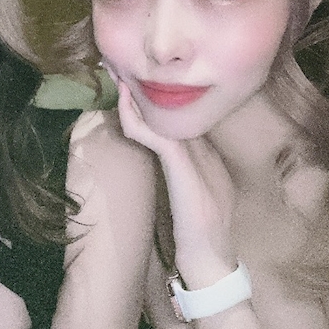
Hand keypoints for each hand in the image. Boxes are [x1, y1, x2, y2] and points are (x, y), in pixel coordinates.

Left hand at [107, 67, 235, 284]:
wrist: (210, 260)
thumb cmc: (198, 236)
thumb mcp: (189, 197)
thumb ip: (182, 174)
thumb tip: (162, 159)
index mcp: (204, 156)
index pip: (177, 119)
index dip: (152, 101)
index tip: (128, 84)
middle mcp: (203, 151)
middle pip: (171, 111)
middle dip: (144, 90)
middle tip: (118, 67)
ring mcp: (197, 160)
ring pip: (165, 119)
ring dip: (138, 98)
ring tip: (119, 77)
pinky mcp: (185, 171)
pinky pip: (160, 138)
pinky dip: (141, 122)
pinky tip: (125, 106)